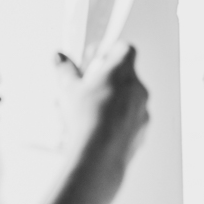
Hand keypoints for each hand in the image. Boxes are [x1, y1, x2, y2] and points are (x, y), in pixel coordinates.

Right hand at [56, 42, 149, 174]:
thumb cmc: (87, 119)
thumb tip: (60, 58)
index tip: (94, 59)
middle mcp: (138, 88)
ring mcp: (142, 110)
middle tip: (86, 87)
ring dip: (111, 100)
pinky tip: (98, 129)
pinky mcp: (141, 130)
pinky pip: (130, 119)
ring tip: (88, 112)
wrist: (100, 154)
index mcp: (123, 71)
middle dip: (106, 79)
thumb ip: (65, 70)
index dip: (109, 51)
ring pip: (127, 98)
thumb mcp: (68, 89)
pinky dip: (117, 120)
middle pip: (124, 75)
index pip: (124, 48)